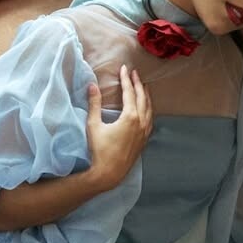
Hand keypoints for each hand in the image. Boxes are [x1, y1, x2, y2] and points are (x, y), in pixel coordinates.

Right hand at [86, 65, 152, 189]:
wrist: (109, 173)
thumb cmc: (100, 150)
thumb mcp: (94, 125)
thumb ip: (94, 104)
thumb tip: (92, 86)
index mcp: (130, 117)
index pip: (129, 92)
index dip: (126, 79)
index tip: (125, 68)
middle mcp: (141, 122)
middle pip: (142, 98)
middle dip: (138, 84)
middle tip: (134, 73)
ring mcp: (144, 132)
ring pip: (149, 108)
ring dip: (146, 96)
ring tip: (143, 86)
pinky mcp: (144, 140)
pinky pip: (150, 119)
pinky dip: (148, 109)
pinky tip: (145, 108)